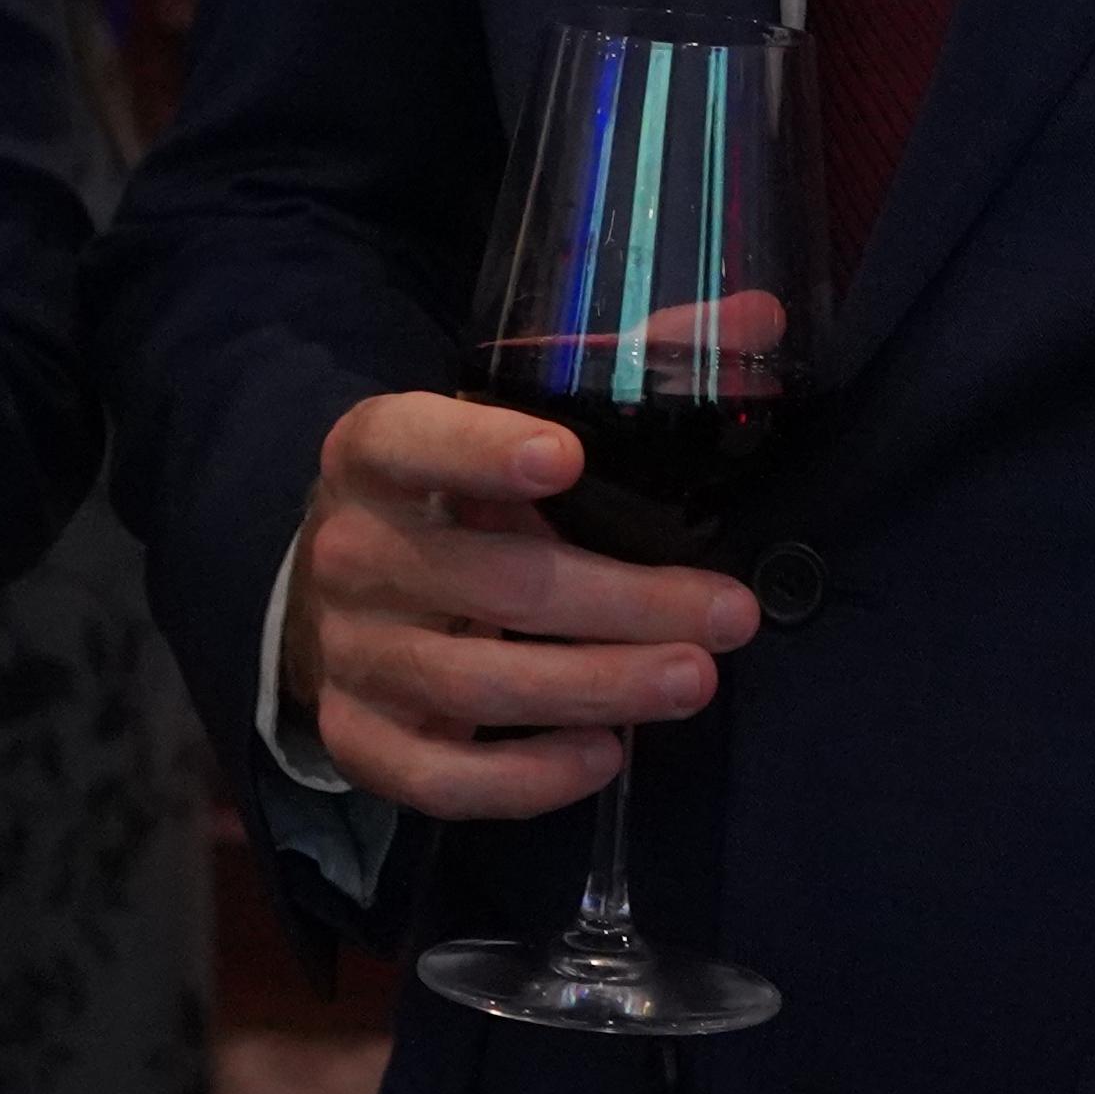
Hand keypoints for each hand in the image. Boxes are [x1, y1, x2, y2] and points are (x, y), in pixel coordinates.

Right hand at [281, 390, 754, 822]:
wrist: (334, 589)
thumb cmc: (449, 493)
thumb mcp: (501, 418)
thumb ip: (621, 367)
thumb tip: (760, 314)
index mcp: (373, 451)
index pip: (411, 440)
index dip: (482, 450)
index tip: (568, 459)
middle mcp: (351, 550)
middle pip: (492, 584)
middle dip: (623, 603)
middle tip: (729, 612)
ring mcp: (350, 652)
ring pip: (475, 684)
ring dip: (598, 688)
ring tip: (695, 680)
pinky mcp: (358, 737)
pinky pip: (438, 778)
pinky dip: (522, 779)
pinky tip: (603, 756)